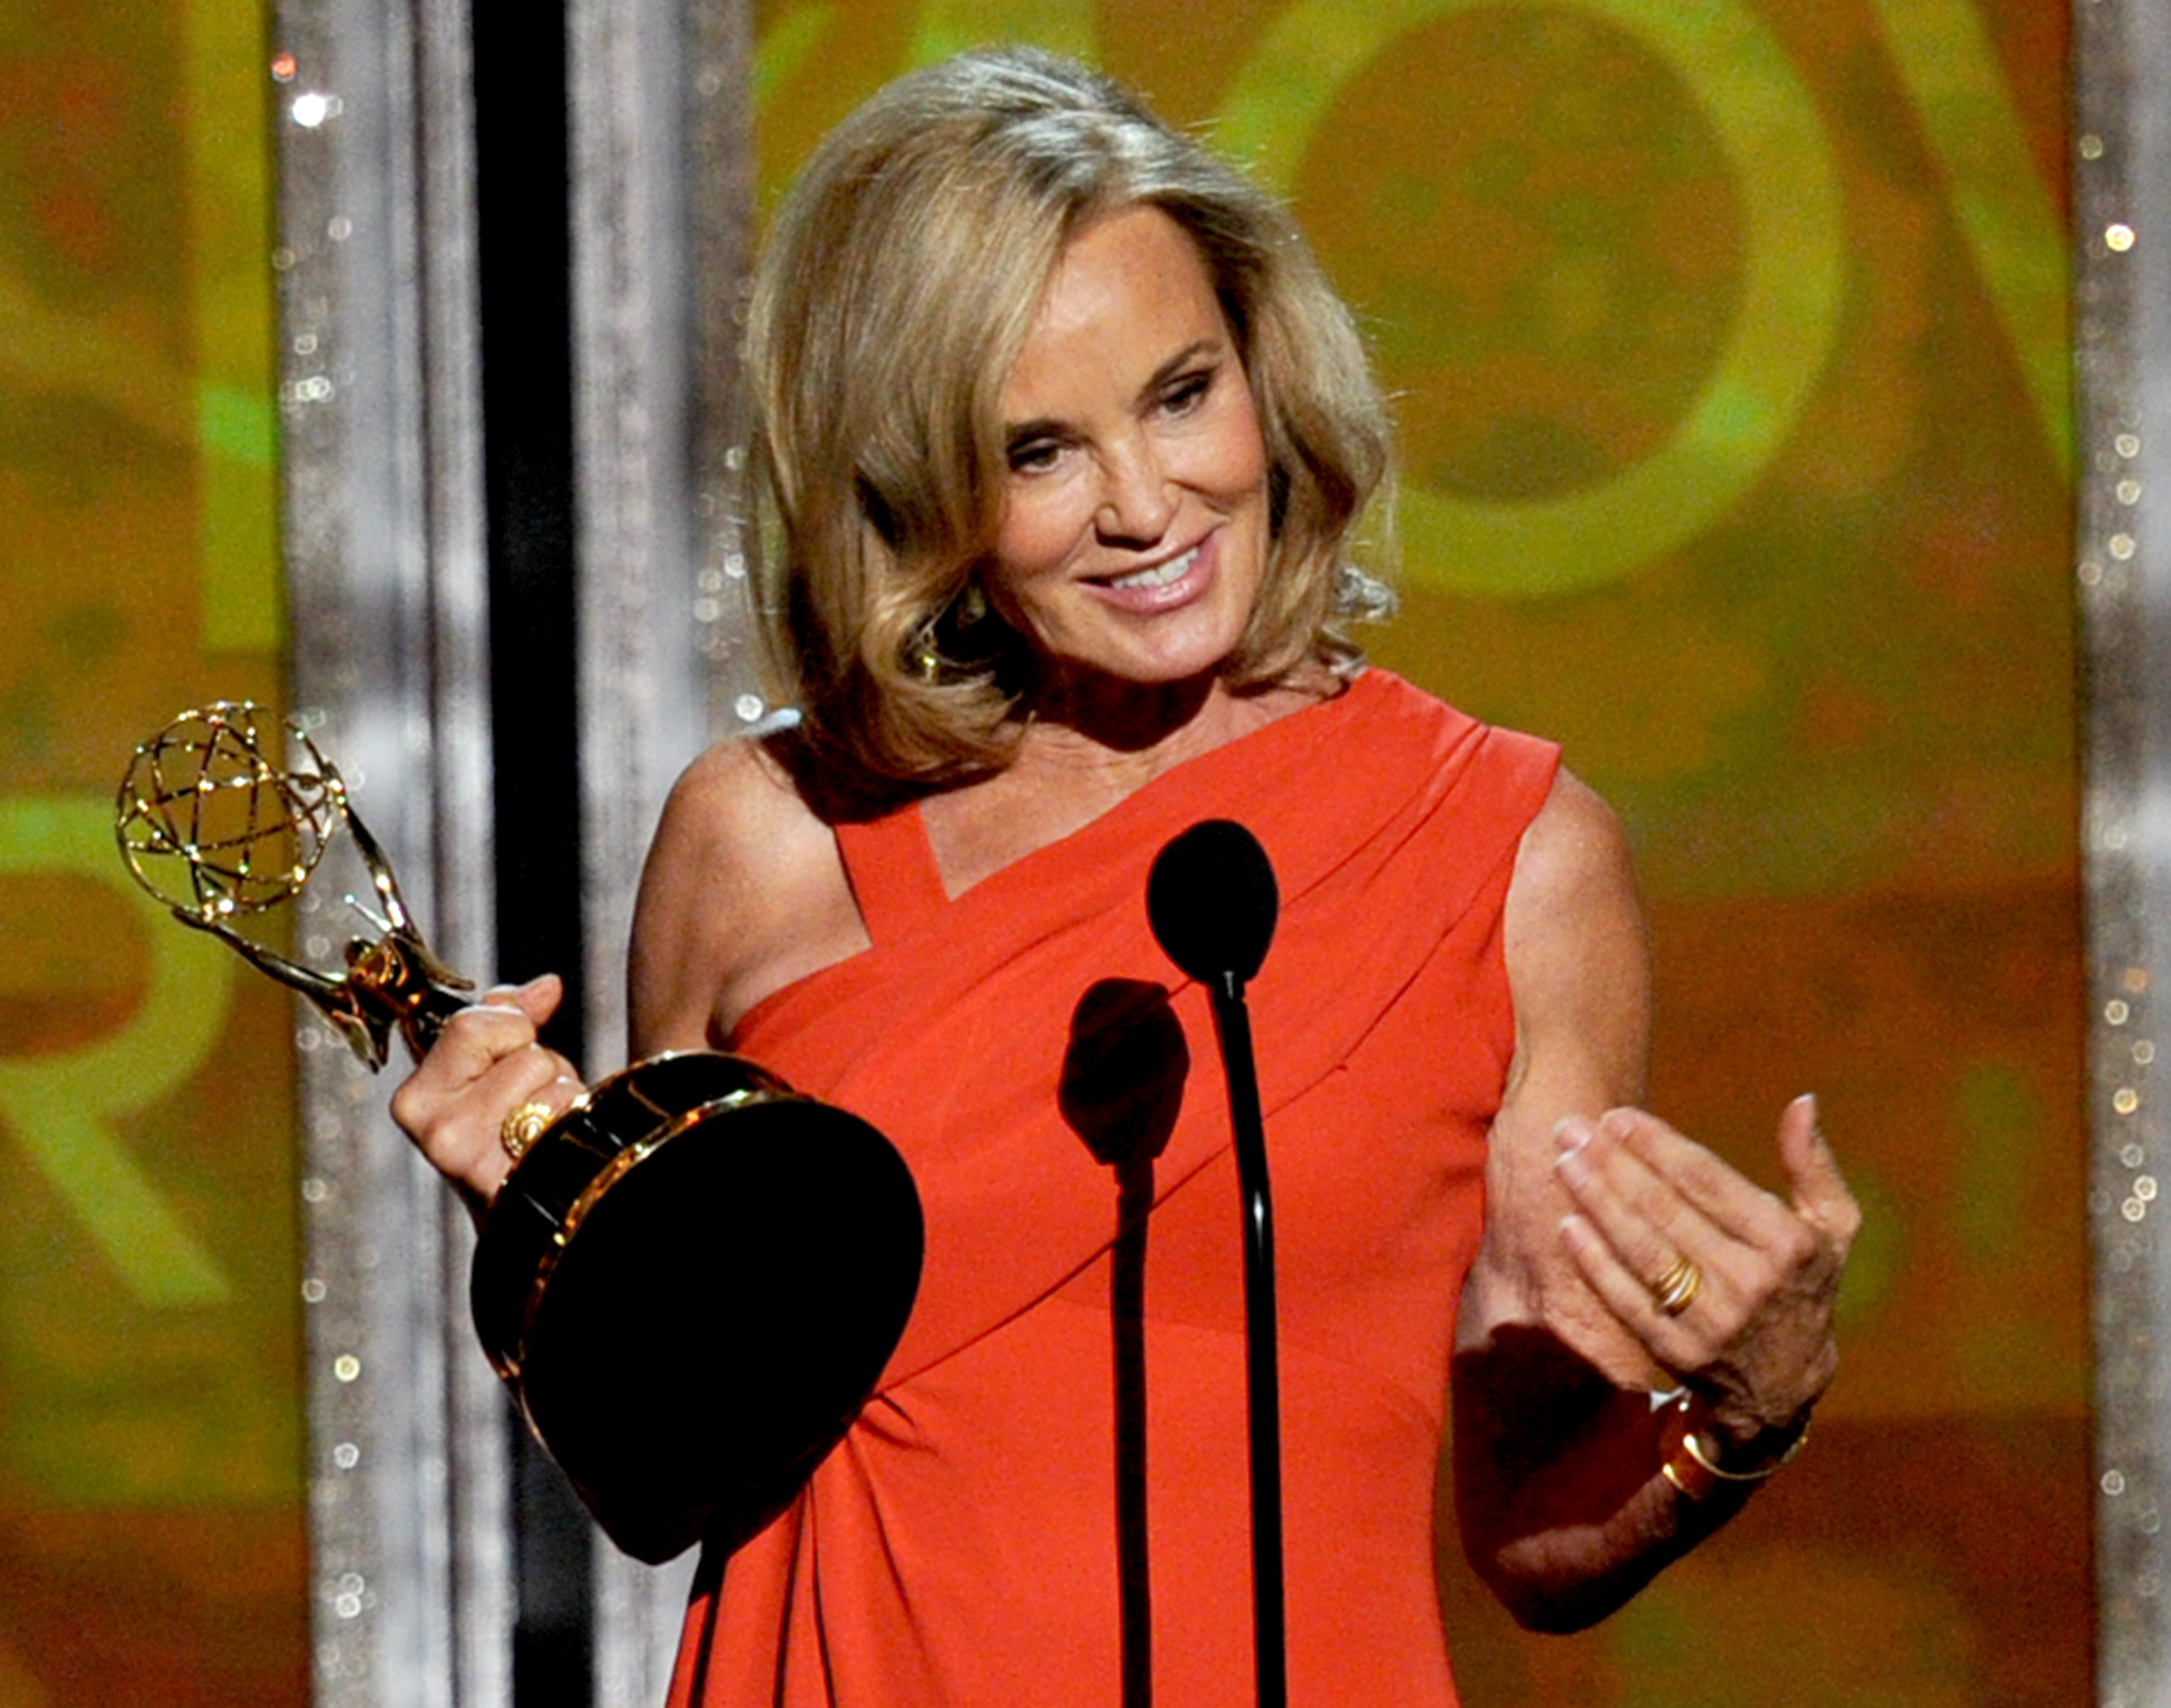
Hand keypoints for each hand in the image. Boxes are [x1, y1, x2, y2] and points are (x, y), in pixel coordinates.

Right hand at [388, 973, 585, 1217]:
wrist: (530, 1216)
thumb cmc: (510, 1136)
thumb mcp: (494, 1071)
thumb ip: (509, 1018)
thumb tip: (548, 986)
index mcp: (416, 1099)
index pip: (472, 1023)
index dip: (509, 1032)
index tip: (506, 1055)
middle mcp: (435, 1130)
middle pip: (523, 1052)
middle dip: (539, 1068)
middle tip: (526, 1105)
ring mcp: (470, 1158)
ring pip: (550, 1080)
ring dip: (561, 1097)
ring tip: (542, 1130)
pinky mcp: (514, 1178)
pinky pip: (567, 1115)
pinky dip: (575, 1124)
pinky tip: (555, 1152)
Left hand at [1550, 1095, 1858, 1452]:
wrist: (1786, 1386)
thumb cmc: (1802, 1285)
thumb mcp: (1831, 1229)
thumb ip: (1814, 1167)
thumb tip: (1803, 1103)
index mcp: (1787, 1244)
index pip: (1708, 1181)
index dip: (1657, 1145)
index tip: (1617, 1116)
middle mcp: (1750, 1282)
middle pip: (1665, 1210)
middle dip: (1613, 1163)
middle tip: (1571, 1129)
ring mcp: (1713, 1321)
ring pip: (1642, 1250)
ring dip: (1596, 1201)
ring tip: (1563, 1163)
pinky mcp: (1679, 1353)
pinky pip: (1626, 1299)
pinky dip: (1594, 1261)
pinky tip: (1567, 1224)